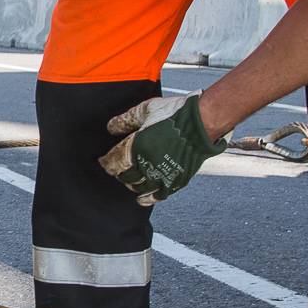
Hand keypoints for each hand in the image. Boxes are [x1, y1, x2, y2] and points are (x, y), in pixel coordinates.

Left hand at [99, 93, 227, 206]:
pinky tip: (143, 198)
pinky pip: (158, 195)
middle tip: (117, 169)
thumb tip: (111, 127)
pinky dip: (148, 198)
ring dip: (132, 184)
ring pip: (139, 187)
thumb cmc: (178, 113)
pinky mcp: (176, 180)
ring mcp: (162, 174)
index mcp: (137, 146)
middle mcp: (147, 163)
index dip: (106, 162)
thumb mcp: (146, 109)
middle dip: (119, 172)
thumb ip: (126, 120)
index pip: (114, 160)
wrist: (203, 122)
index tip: (103, 161)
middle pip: (125, 175)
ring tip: (130, 181)